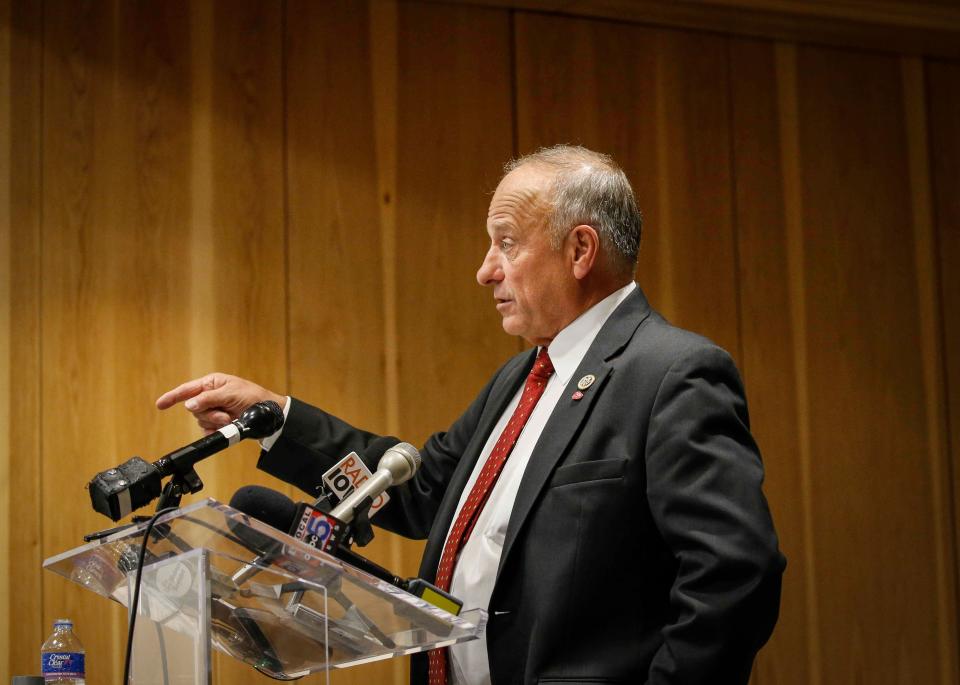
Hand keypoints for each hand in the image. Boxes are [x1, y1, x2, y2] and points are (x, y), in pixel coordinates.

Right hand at [156, 372, 286, 434]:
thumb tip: (189, 404)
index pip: (187, 390)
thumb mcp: (231, 394)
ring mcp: (214, 410)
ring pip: (201, 420)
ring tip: (231, 418)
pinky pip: (207, 430)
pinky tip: (227, 426)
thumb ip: (209, 399)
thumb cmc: (253, 398)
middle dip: (209, 413)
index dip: (172, 397)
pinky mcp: (218, 423)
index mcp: (212, 383)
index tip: (160, 405)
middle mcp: (210, 396)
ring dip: (216, 422)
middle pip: (194, 408)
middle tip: (226, 413)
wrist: (268, 415)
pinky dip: (216, 430)